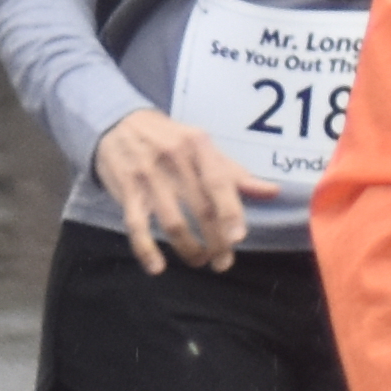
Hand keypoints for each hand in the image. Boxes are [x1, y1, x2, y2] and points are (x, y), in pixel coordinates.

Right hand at [89, 110, 257, 272]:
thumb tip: (272, 192)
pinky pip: (136, 226)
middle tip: (223, 262)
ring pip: (173, 223)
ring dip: (189, 250)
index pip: (218, 182)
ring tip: (199, 261)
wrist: (118, 123)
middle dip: (215, 242)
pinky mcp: (127, 191)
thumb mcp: (201, 146)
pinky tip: (157, 267)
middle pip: (200, 209)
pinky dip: (146, 250)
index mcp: (198, 145)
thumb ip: (234, 172)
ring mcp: (148, 176)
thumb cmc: (169, 139)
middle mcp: (174, 159)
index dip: (231, 212)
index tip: (238, 238)